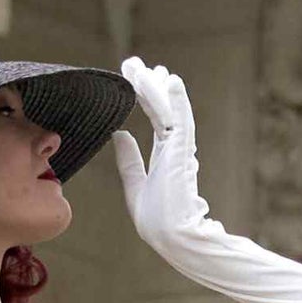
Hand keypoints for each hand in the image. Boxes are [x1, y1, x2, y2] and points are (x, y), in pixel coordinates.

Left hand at [112, 58, 216, 264]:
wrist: (176, 240)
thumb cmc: (159, 223)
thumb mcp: (136, 188)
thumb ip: (129, 162)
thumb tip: (119, 134)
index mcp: (165, 157)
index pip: (154, 118)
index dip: (143, 97)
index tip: (132, 78)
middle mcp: (175, 149)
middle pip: (160, 108)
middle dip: (147, 84)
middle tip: (133, 62)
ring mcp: (180, 150)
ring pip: (167, 110)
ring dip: (153, 87)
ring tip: (140, 67)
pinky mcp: (182, 153)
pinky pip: (179, 120)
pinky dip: (175, 100)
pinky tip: (169, 80)